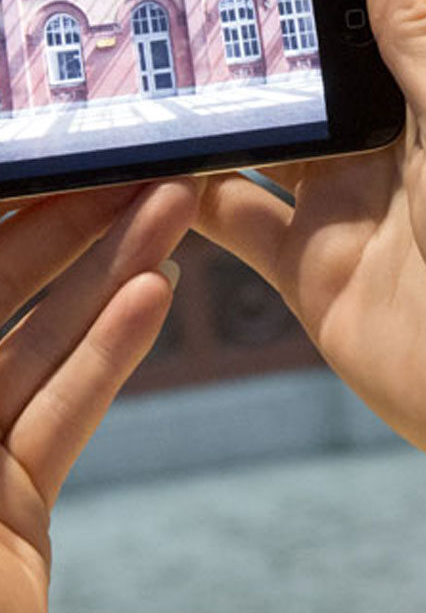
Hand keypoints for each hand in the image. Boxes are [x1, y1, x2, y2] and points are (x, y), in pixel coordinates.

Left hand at [0, 181, 192, 611]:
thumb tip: (12, 257)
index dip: (2, 202)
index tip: (51, 155)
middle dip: (67, 225)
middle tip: (135, 168)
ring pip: (39, 347)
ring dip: (109, 274)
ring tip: (168, 208)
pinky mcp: (12, 509)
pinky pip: (59, 417)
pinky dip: (109, 356)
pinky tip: (152, 296)